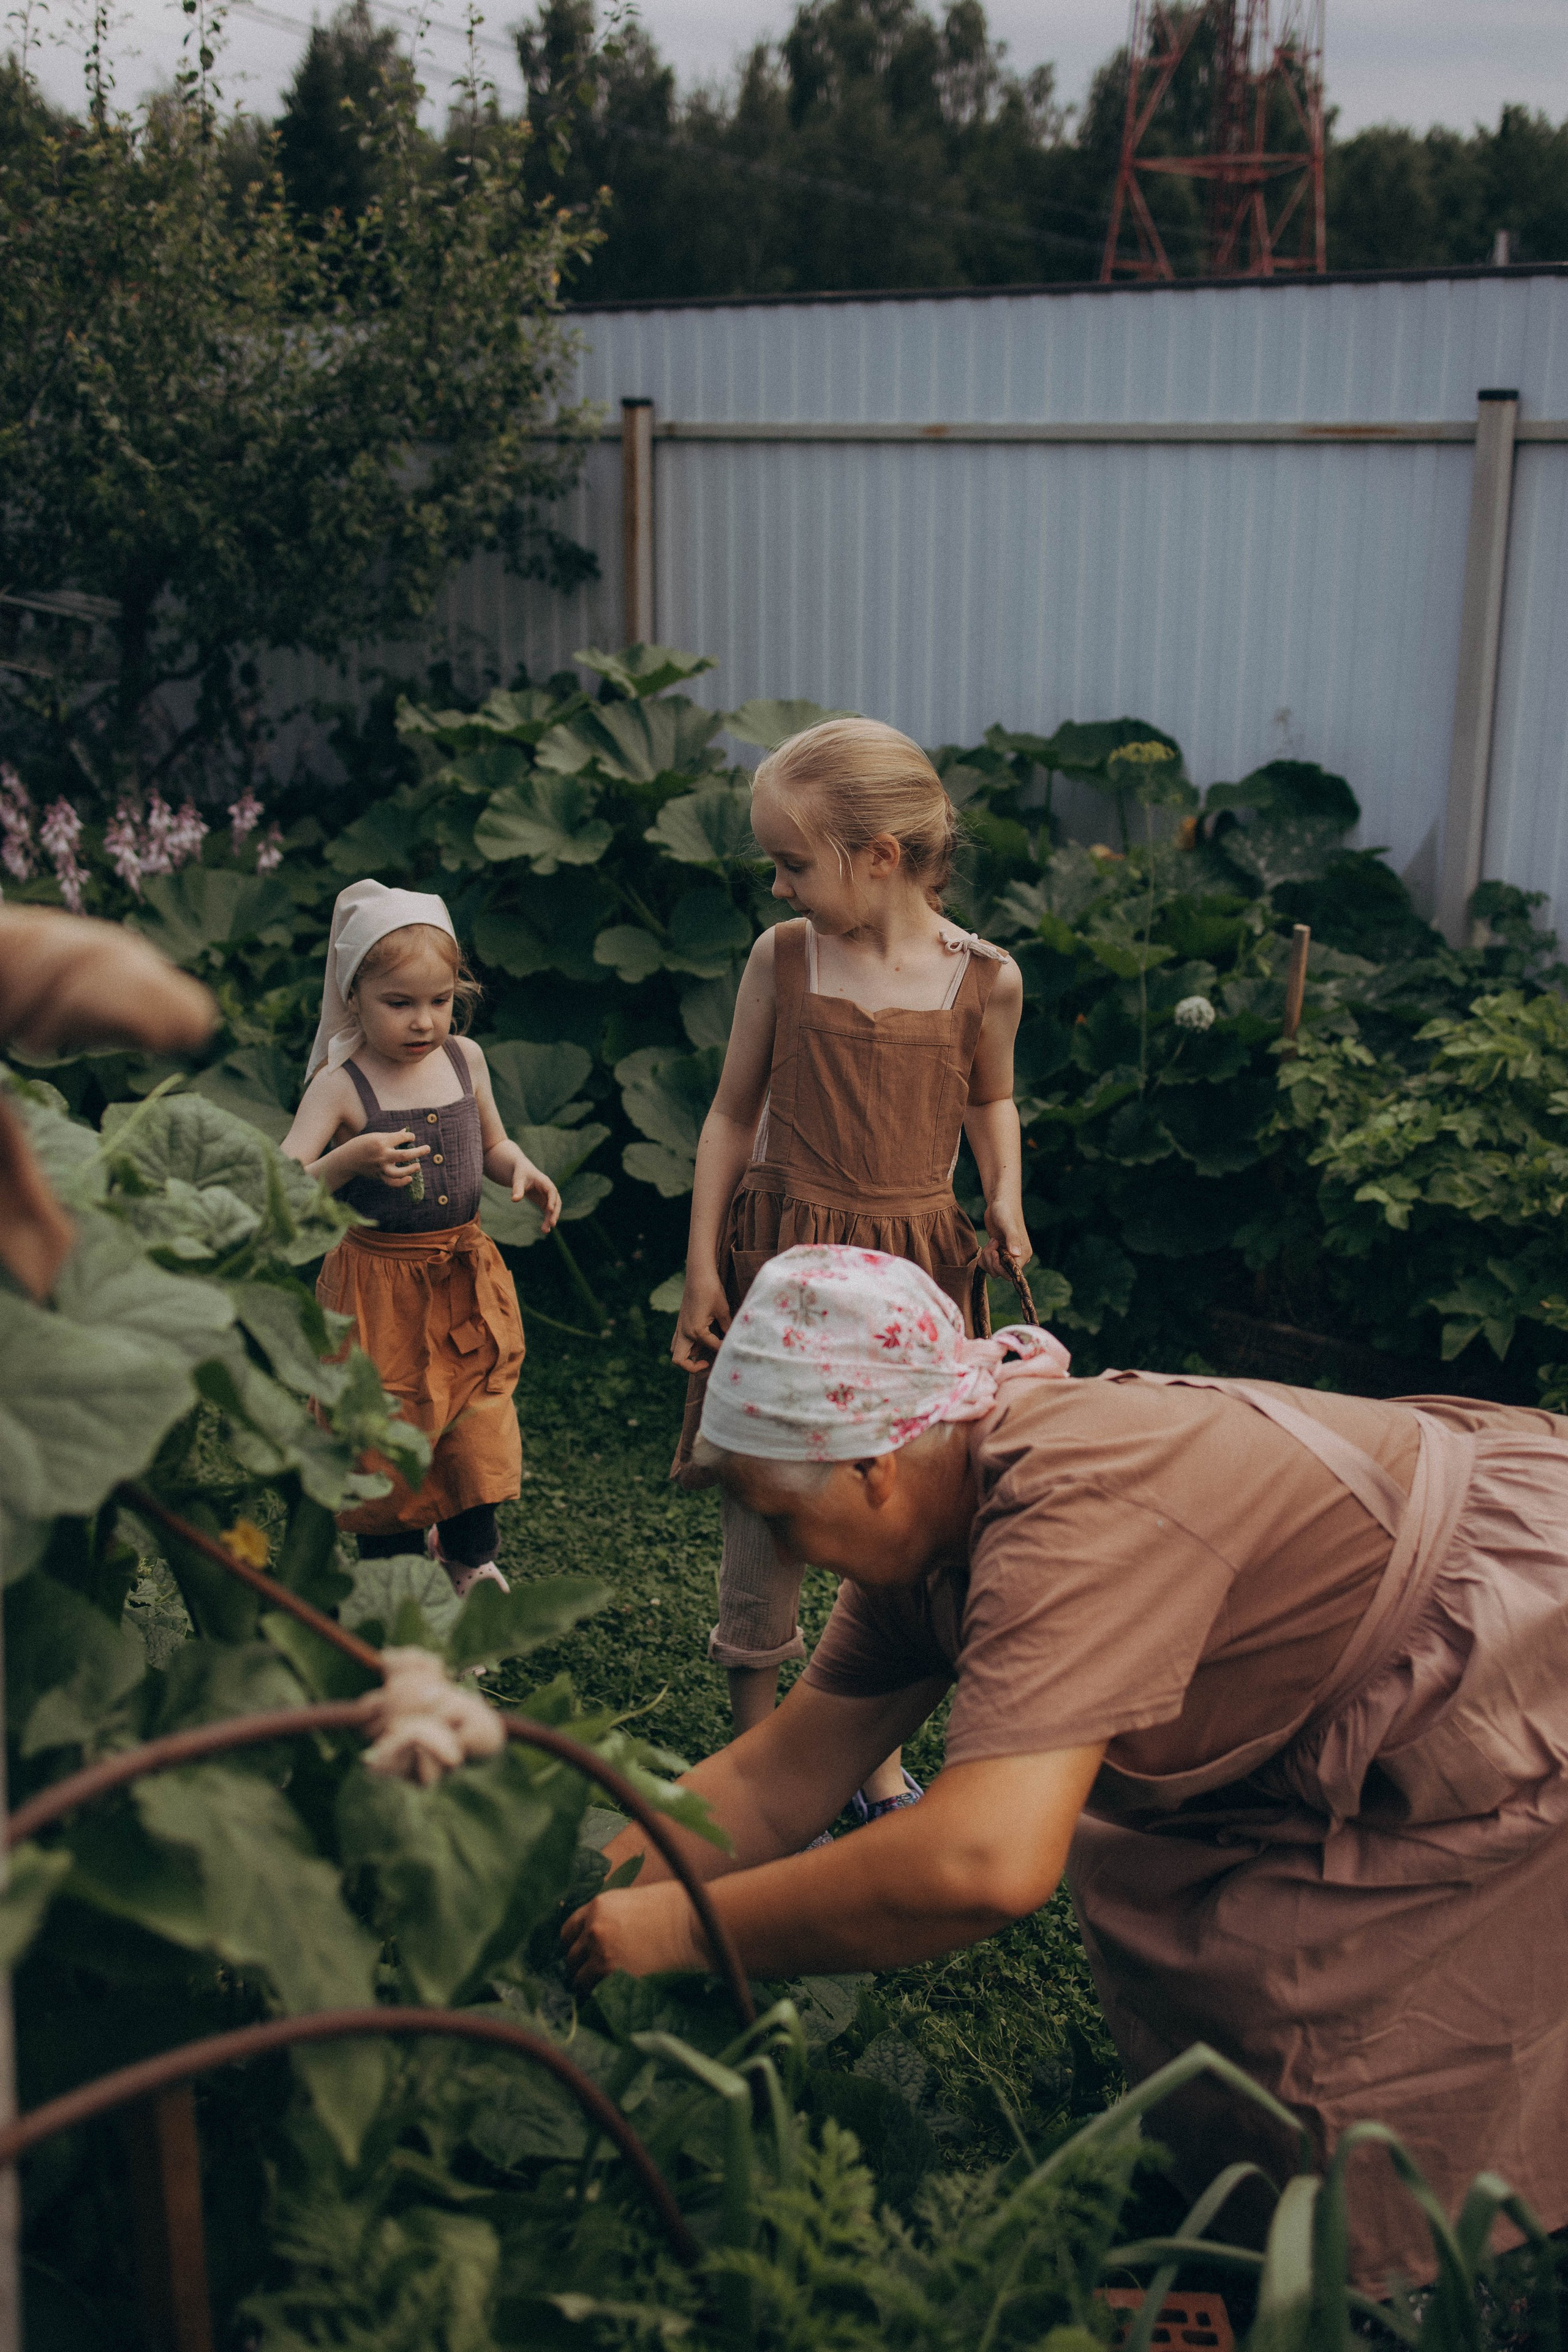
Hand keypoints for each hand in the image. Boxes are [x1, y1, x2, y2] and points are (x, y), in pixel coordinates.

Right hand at [354, 1128, 428, 1187]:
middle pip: (405, 1155)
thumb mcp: (375, 1136)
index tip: (411, 1137)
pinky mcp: (379, 1176)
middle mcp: (382, 1155)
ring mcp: (380, 1167)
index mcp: (381, 1142)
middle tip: (427, 1149)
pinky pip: (392, 1182)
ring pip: (399, 1172)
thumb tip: (406, 1131)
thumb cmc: (362, 1144)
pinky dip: (401, 1183)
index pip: (402, 1138)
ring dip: (411, 1169)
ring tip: (418, 1166)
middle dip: (419, 1151)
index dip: (410, 1137)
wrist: (347, 1159)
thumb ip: (392, 1136)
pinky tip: (409, 1179)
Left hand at [511, 1153, 560, 1233]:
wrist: (522, 1172)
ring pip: (553, 1209)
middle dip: (555, 1213)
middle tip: (552, 1224)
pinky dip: (547, 1220)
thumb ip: (517, 1189)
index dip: (552, 1199)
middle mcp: (549, 1190)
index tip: (550, 1209)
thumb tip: (514, 1200)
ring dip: (551, 1219)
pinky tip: (544, 1230)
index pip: (551, 1191)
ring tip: (545, 1231)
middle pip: (556, 1202)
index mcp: (544, 1182)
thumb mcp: (518, 1180)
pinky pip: (548, 1213)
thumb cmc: (520, 1174)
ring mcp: (548, 1197)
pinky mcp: (544, 1202)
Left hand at [560, 1881, 703, 1993]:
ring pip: (579, 1979)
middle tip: (590, 1975)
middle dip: (579, 1966)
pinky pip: (595, 1994)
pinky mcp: (614, 1979)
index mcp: (598, 1906)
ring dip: (587, 1984)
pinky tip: (611, 1996)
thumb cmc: (674, 1909)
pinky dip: (599, 1997)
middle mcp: (594, 1930)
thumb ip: (611, 1916)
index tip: (581, 1953)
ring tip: (602, 1989)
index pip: (568, 1930)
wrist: (695, 1926)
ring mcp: (602, 1956)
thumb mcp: (633, 1901)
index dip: (574, 1944)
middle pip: (570, 1956)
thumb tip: (600, 1934)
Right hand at [671, 1265, 730, 1372]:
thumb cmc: (711, 1290)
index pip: (713, 1347)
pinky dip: (687, 1346)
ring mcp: (680, 1328)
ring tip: (704, 1354)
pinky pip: (678, 1341)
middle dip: (691, 1367)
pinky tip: (701, 1342)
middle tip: (707, 1363)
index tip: (735, 1347)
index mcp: (696, 1331)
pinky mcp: (680, 1323)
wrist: (698, 1274)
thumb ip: (727, 1328)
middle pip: (679, 1361)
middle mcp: (684, 1332)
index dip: (725, 1349)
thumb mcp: (723, 1311)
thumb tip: (733, 1340)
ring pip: (677, 1351)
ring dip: (687, 1356)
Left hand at [979, 1205, 1031, 1280]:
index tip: (994, 1251)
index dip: (1000, 1266)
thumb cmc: (1005, 1211)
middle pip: (1002, 1273)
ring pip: (994, 1270)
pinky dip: (984, 1257)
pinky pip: (990, 1264)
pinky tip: (988, 1244)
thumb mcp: (1007, 1224)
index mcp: (1024, 1254)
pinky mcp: (999, 1253)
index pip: (1012, 1273)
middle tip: (991, 1244)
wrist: (1000, 1203)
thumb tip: (1016, 1255)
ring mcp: (1008, 1256)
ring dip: (987, 1258)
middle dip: (991, 1261)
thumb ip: (1012, 1239)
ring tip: (991, 1241)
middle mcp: (1018, 1257)